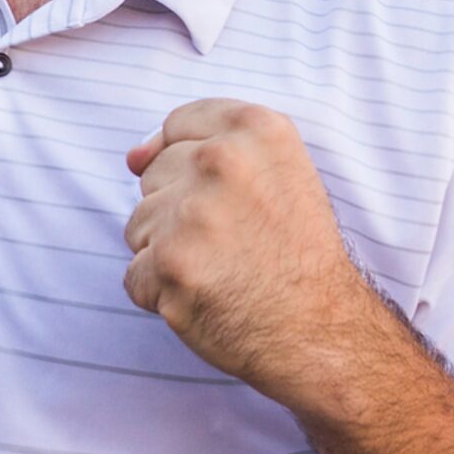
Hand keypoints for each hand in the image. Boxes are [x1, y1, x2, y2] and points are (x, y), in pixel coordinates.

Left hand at [125, 100, 381, 400]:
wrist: (320, 329)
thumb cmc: (297, 253)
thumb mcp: (281, 173)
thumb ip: (210, 145)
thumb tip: (132, 157)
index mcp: (256, 128)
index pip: (178, 124)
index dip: (193, 166)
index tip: (225, 197)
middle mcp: (222, 160)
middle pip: (154, 175)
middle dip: (179, 211)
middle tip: (233, 241)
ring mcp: (192, 212)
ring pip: (138, 225)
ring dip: (167, 253)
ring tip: (220, 269)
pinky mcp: (170, 264)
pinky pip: (135, 275)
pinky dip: (162, 295)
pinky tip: (206, 298)